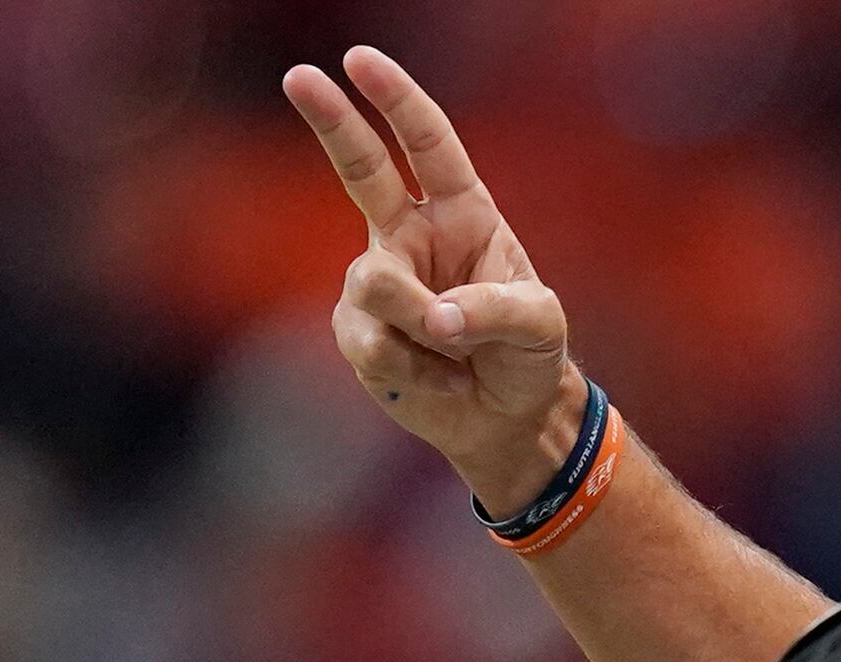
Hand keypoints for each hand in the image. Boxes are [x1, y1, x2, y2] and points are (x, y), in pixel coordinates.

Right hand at [283, 47, 584, 512]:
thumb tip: (437, 316)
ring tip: (456, 354)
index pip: (428, 146)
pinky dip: (414, 370)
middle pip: (362, 167)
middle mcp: (411, 235)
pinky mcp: (357, 331)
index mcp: (462, 213)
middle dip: (332, 121)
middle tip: (299, 75)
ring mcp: (378, 281)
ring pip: (376, 284)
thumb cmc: (527, 356)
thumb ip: (498, 310)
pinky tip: (435, 379)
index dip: (397, 102)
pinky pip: (372, 342)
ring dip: (422, 328)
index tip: (360, 61)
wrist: (505, 419)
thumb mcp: (540, 326)